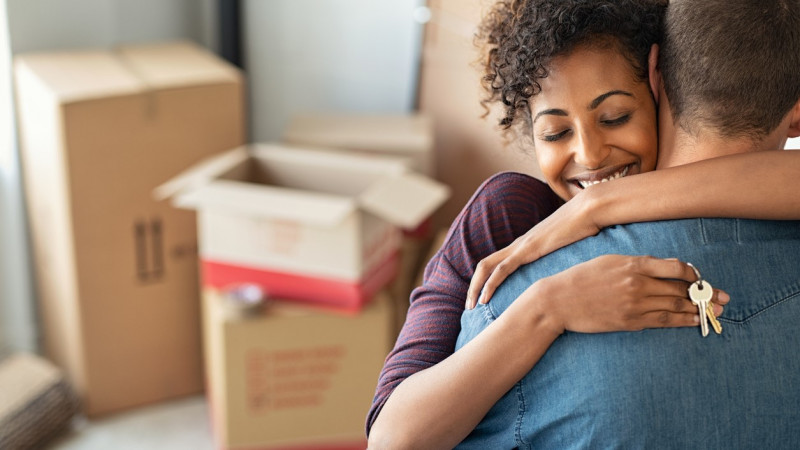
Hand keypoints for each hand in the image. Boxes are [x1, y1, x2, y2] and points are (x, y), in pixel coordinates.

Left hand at [467, 193, 600, 308]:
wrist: (590, 210)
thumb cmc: (585, 228)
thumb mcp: (570, 249)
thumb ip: (564, 259)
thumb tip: (571, 275)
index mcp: (526, 245)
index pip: (497, 263)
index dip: (486, 280)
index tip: (483, 299)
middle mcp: (518, 245)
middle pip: (485, 265)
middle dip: (473, 286)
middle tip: (469, 306)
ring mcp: (521, 246)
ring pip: (487, 267)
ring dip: (476, 287)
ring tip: (471, 306)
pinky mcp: (528, 249)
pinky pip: (502, 268)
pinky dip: (490, 284)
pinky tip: (485, 298)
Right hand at [520, 255, 729, 334]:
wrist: (559, 300)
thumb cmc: (581, 277)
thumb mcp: (609, 261)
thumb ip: (636, 263)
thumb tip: (661, 268)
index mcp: (633, 264)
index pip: (676, 267)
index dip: (693, 274)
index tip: (700, 278)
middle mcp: (638, 284)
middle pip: (681, 289)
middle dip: (705, 294)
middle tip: (723, 298)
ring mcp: (635, 305)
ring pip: (676, 307)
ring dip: (699, 309)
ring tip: (715, 311)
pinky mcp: (630, 322)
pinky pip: (662, 322)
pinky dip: (681, 321)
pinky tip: (694, 321)